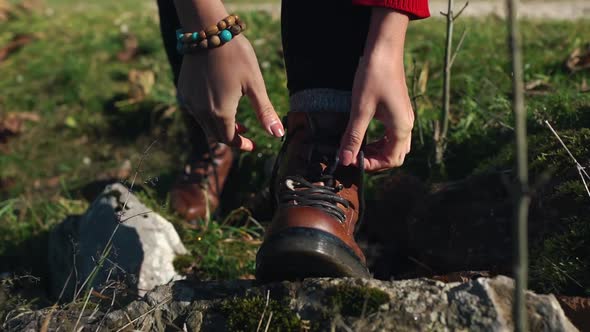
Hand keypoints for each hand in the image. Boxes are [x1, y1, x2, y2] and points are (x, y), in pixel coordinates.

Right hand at [174, 1, 282, 150]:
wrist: (208, 31)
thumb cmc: (236, 56)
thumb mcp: (255, 84)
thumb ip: (264, 112)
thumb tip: (278, 134)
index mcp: (221, 112)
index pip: (229, 139)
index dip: (241, 144)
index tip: (253, 145)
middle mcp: (201, 111)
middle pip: (216, 135)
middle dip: (231, 136)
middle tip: (246, 130)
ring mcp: (190, 101)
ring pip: (204, 124)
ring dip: (219, 125)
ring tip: (234, 116)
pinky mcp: (183, 91)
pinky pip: (195, 110)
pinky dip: (207, 114)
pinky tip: (218, 101)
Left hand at [339, 8, 412, 170]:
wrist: (384, 49)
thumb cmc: (374, 76)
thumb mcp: (360, 110)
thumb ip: (353, 137)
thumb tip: (345, 160)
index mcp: (401, 128)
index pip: (391, 160)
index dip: (371, 165)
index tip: (352, 160)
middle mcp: (407, 125)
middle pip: (395, 156)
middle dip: (375, 160)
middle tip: (354, 155)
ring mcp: (404, 117)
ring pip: (394, 146)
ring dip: (377, 151)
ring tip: (357, 146)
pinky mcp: (399, 110)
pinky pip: (393, 134)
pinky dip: (380, 140)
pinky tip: (364, 135)